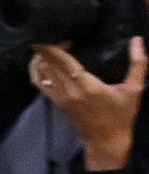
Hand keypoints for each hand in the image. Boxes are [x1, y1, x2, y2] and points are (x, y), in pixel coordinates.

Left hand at [32, 35, 143, 170]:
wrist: (106, 140)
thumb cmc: (122, 115)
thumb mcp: (135, 89)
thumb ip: (138, 64)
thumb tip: (138, 40)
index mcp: (87, 86)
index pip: (63, 61)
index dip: (55, 46)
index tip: (58, 33)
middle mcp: (69, 90)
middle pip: (49, 64)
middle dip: (46, 47)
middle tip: (53, 34)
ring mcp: (59, 97)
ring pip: (40, 72)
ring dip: (40, 57)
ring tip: (48, 45)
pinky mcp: (56, 101)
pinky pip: (39, 83)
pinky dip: (36, 70)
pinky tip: (43, 61)